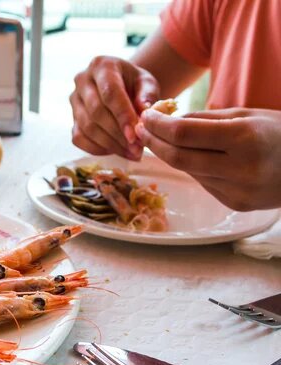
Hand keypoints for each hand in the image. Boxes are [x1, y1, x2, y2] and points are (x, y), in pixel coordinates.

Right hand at [70, 56, 159, 159]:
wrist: (121, 86)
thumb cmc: (135, 84)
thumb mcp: (147, 83)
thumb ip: (148, 96)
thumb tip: (144, 114)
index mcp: (101, 65)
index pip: (109, 93)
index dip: (122, 115)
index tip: (135, 135)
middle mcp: (82, 81)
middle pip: (96, 112)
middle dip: (117, 134)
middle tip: (137, 148)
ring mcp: (74, 101)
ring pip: (87, 128)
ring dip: (110, 144)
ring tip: (132, 153)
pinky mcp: (71, 119)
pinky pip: (80, 139)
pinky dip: (98, 149)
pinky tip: (117, 151)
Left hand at [137, 107, 280, 210]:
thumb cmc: (277, 132)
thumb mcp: (244, 114)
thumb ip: (202, 120)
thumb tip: (163, 122)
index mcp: (244, 138)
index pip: (183, 133)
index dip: (157, 125)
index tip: (145, 116)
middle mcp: (241, 168)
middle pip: (178, 157)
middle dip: (155, 142)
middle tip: (142, 130)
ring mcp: (238, 191)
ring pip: (187, 172)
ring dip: (168, 155)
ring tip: (158, 140)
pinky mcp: (236, 205)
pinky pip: (202, 183)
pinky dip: (190, 168)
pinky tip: (188, 156)